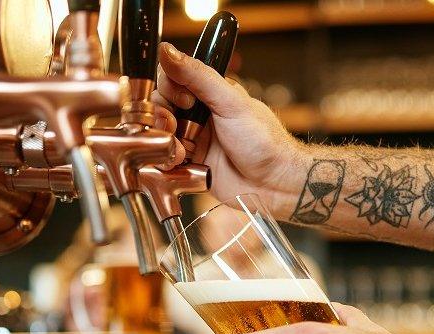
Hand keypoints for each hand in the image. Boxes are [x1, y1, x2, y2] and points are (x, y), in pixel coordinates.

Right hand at [154, 42, 305, 212]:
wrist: (274, 183)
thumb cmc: (263, 141)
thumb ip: (198, 76)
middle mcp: (198, 115)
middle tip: (175, 126)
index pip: (171, 80)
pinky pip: (163, 159)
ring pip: (159, 133)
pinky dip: (165, 160)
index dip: (170, 89)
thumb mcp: (229, 102)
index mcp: (208, 94)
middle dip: (162, 117)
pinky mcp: (189, 164)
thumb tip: (168, 50)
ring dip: (164, 140)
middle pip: (160, 107)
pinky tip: (180, 162)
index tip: (186, 101)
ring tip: (181, 151)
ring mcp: (192, 140)